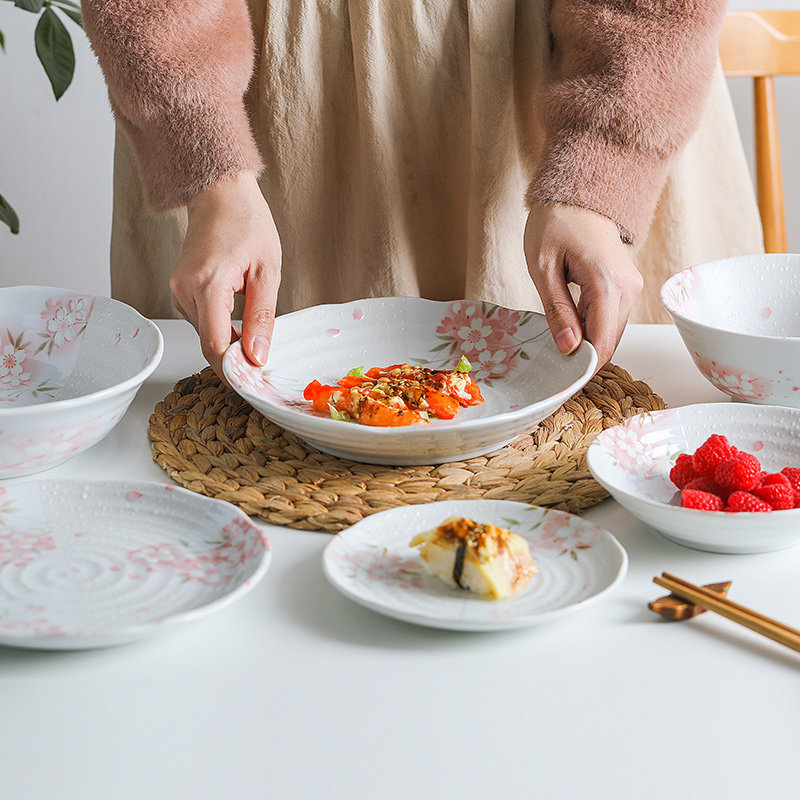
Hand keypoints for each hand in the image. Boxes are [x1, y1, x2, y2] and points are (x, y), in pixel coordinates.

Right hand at [170, 170, 280, 378]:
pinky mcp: (180, 290)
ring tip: (258, 338)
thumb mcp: (267, 271)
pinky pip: (202, 322)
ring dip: (230, 344)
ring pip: (205, 335)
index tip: (256, 383)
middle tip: (265, 367)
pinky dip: (222, 329)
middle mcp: (185, 289)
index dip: (234, 371)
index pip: (215, 344)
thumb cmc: (247, 223)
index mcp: (208, 283)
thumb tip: (258, 356)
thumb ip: (262, 317)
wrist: (219, 192)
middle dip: (236, 361)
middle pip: (208, 344)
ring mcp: (179, 290)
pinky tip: (241, 322)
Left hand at [524, 202, 642, 369]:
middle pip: (609, 341)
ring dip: (587, 344)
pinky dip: (591, 329)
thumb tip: (569, 349)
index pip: (602, 342)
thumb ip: (556, 310)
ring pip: (611, 333)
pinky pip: (610, 319)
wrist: (577, 197)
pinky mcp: (627, 287)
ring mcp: (631, 287)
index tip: (560, 382)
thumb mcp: (543, 269)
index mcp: (607, 283)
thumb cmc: (554, 225)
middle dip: (584, 358)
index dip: (583, 367)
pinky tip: (569, 327)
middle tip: (552, 369)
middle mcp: (628, 288)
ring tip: (557, 344)